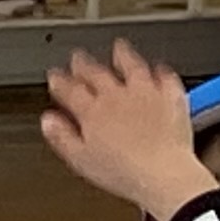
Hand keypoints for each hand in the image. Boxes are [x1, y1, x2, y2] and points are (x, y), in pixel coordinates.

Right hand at [41, 42, 215, 217]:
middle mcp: (117, 96)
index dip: (59, 81)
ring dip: (123, 55)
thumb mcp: (81, 160)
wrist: (162, 173)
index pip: (70, 90)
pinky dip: (161, 72)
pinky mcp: (170, 98)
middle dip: (84, 63)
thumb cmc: (124, 172)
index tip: (55, 76)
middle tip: (77, 57)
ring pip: (132, 66)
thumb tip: (49, 122)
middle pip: (96, 73)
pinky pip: (166, 79)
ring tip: (119, 47)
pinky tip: (160, 69)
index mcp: (93, 111)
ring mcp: (145, 94)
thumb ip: (62, 137)